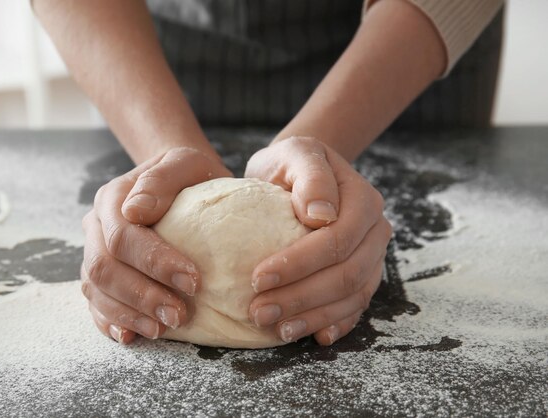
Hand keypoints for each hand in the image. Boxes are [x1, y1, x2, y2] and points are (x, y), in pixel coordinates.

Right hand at [81, 147, 231, 343]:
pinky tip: (131, 336)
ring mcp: (94, 252)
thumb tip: (135, 210)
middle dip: (141, 295)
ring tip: (163, 328)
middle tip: (179, 314)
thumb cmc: (189, 176)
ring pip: (96, 290)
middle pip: (104, 268)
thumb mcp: (186, 163)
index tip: (193, 280)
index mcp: (113, 199)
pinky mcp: (101, 277)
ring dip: (128, 314)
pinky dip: (111, 322)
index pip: (123, 236)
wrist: (179, 183)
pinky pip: (95, 304)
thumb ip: (162, 179)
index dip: (155, 262)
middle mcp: (96, 227)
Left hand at [245, 136, 391, 345]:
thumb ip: (310, 176)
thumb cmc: (291, 163)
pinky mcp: (364, 275)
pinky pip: (356, 306)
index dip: (299, 264)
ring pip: (352, 296)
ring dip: (314, 317)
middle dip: (301, 297)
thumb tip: (321, 215)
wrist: (300, 173)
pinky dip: (335, 323)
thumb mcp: (295, 153)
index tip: (257, 278)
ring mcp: (372, 256)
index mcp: (363, 201)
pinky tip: (314, 336)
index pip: (336, 240)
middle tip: (258, 312)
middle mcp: (375, 231)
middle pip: (346, 274)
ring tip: (276, 329)